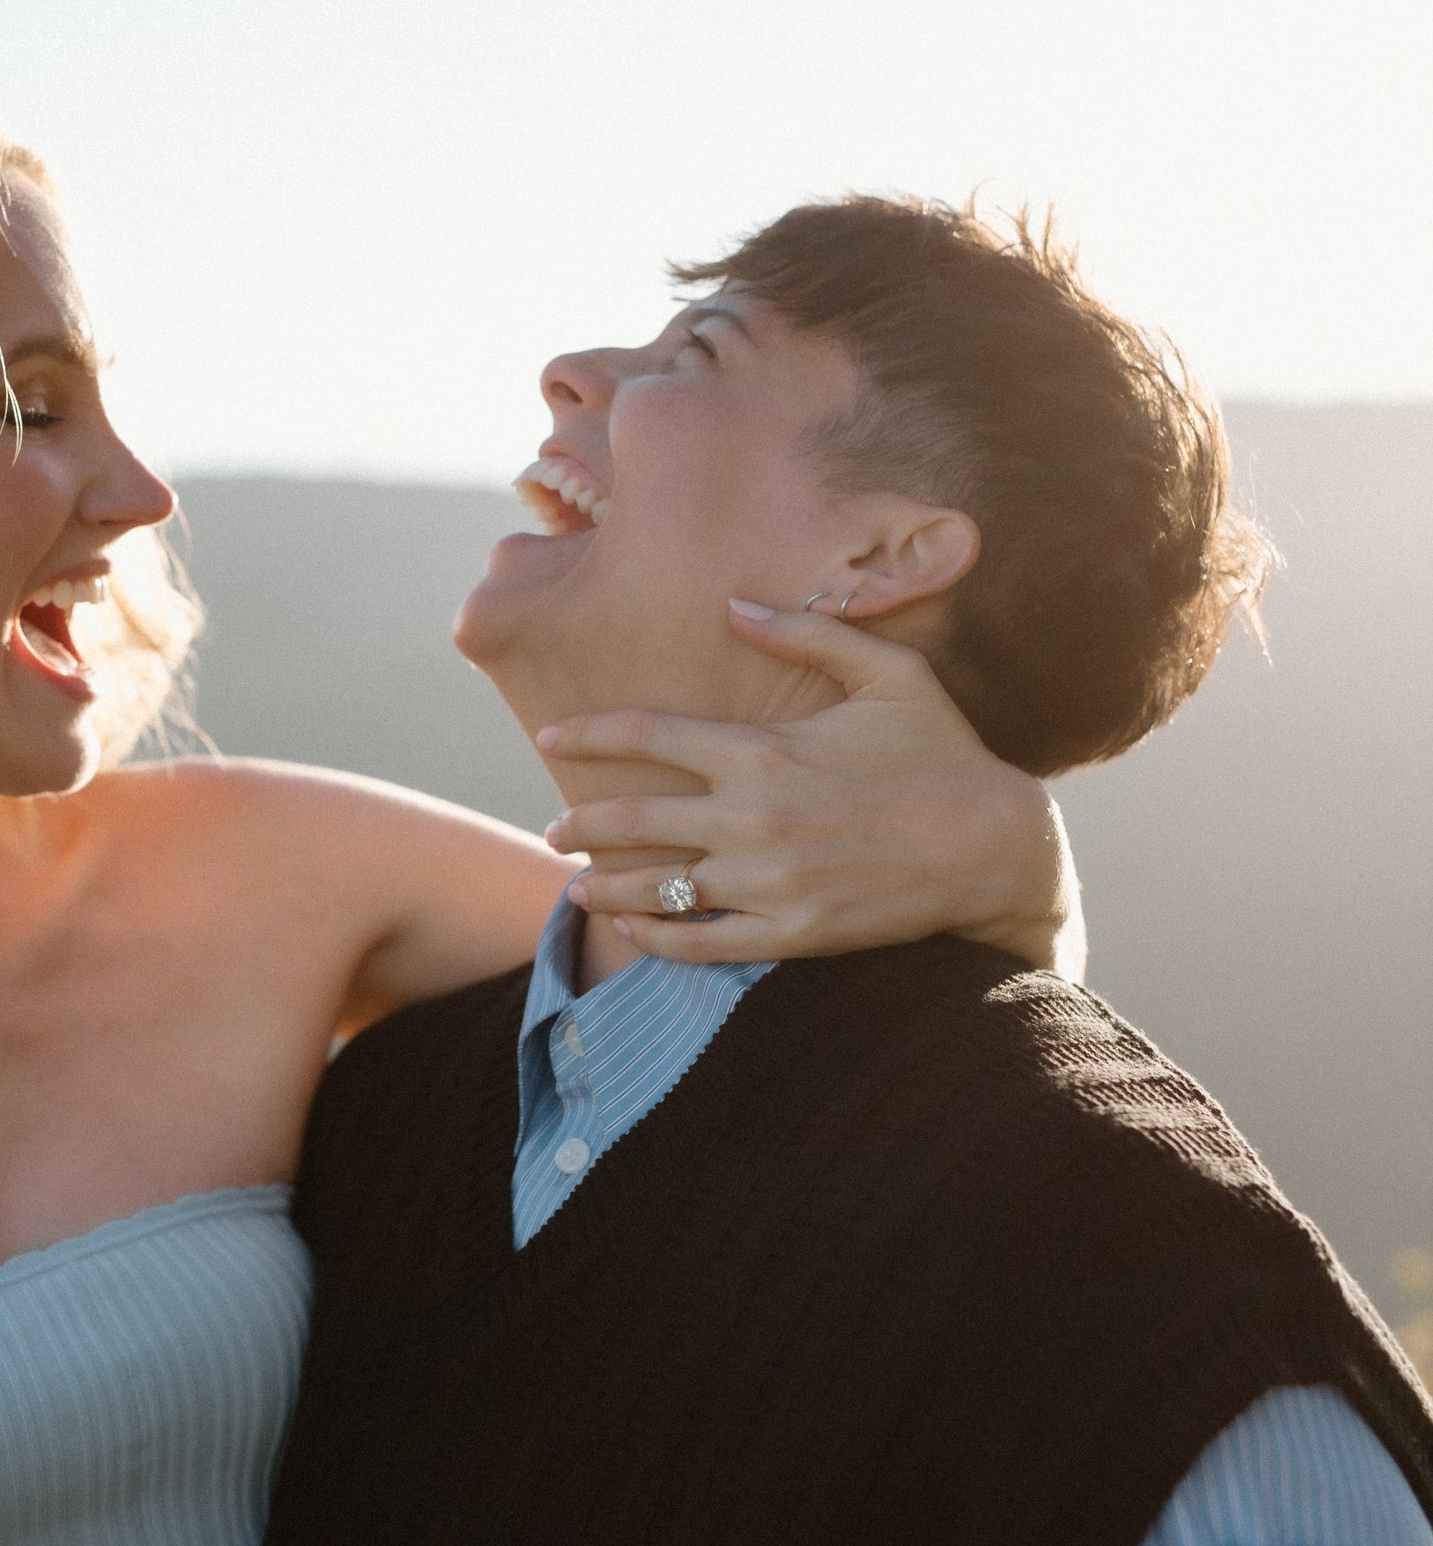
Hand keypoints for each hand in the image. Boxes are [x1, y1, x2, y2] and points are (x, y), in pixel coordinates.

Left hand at [538, 602, 1080, 973]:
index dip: (587, 733)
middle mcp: (752, 817)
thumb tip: (735, 604)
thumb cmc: (943, 753)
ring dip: (602, 884)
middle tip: (553, 830)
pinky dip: (654, 936)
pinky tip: (628, 927)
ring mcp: (768, 882)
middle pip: (633, 818)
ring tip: (573, 883)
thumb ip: (808, 632)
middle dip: (581, 824)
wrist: (998, 849)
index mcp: (763, 750)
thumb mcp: (889, 673)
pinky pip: (700, 941)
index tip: (548, 737)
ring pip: (656, 886)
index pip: (647, 734)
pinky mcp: (792, 933)